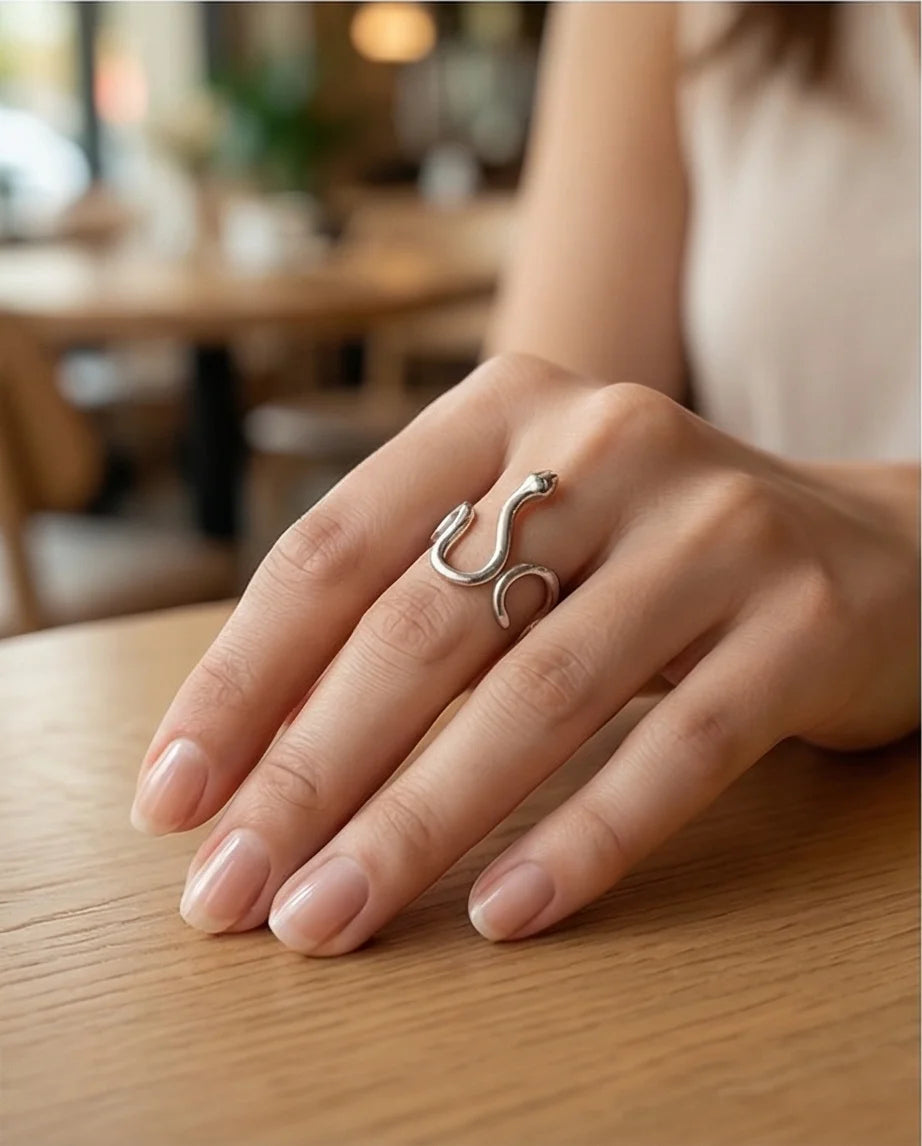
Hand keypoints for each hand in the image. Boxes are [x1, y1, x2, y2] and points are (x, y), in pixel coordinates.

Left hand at [131, 354, 919, 954]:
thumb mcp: (524, 541)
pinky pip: (679, 746)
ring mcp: (713, 526)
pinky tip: (503, 913)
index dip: (242, 680)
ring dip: (416, 823)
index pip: (334, 548)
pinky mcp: (801, 617)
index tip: (175, 796)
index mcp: (503, 411)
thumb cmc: (645, 553)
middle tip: (229, 892)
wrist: (863, 544)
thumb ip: (411, 609)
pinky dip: (585, 838)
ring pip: (539, 693)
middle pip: (422, 627)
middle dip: (307, 774)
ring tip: (328, 917)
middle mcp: (605, 443)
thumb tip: (258, 752)